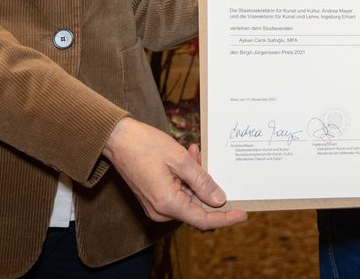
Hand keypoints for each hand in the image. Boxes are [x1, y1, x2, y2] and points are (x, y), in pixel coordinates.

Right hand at [102, 117, 247, 229]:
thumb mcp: (180, 160)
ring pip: (188, 198)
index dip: (225, 218)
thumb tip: (219, 200)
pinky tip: (185, 158)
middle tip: (202, 157)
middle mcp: (160, 211)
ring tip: (191, 152)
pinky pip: (177, 193)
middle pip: (196, 207)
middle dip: (206, 185)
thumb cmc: (146, 145)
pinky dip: (185, 179)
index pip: (203, 219)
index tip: (243, 214)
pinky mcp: (154, 198)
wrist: (116, 139)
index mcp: (167, 203)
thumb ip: (202, 182)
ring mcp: (156, 206)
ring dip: (195, 178)